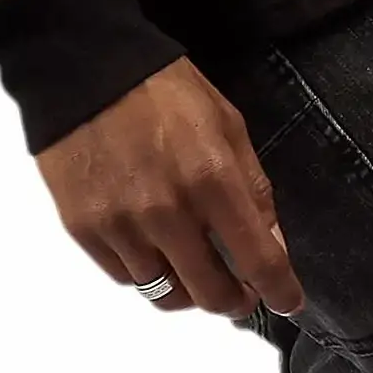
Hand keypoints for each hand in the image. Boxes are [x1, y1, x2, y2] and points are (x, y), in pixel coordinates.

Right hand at [33, 60, 305, 320]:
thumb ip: (254, 189)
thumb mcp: (228, 126)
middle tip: (242, 293)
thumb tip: (274, 245)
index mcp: (212, 181)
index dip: (281, 292)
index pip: (258, 260)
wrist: (84, 70)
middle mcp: (167, 213)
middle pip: (212, 294)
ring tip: (197, 272)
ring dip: (190, 291)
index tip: (289, 302)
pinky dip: (150, 273)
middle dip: (237, 302)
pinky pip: (127, 277)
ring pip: (166, 294)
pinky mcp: (84, 230)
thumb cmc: (165, 91)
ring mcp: (122, 226)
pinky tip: (157, 251)